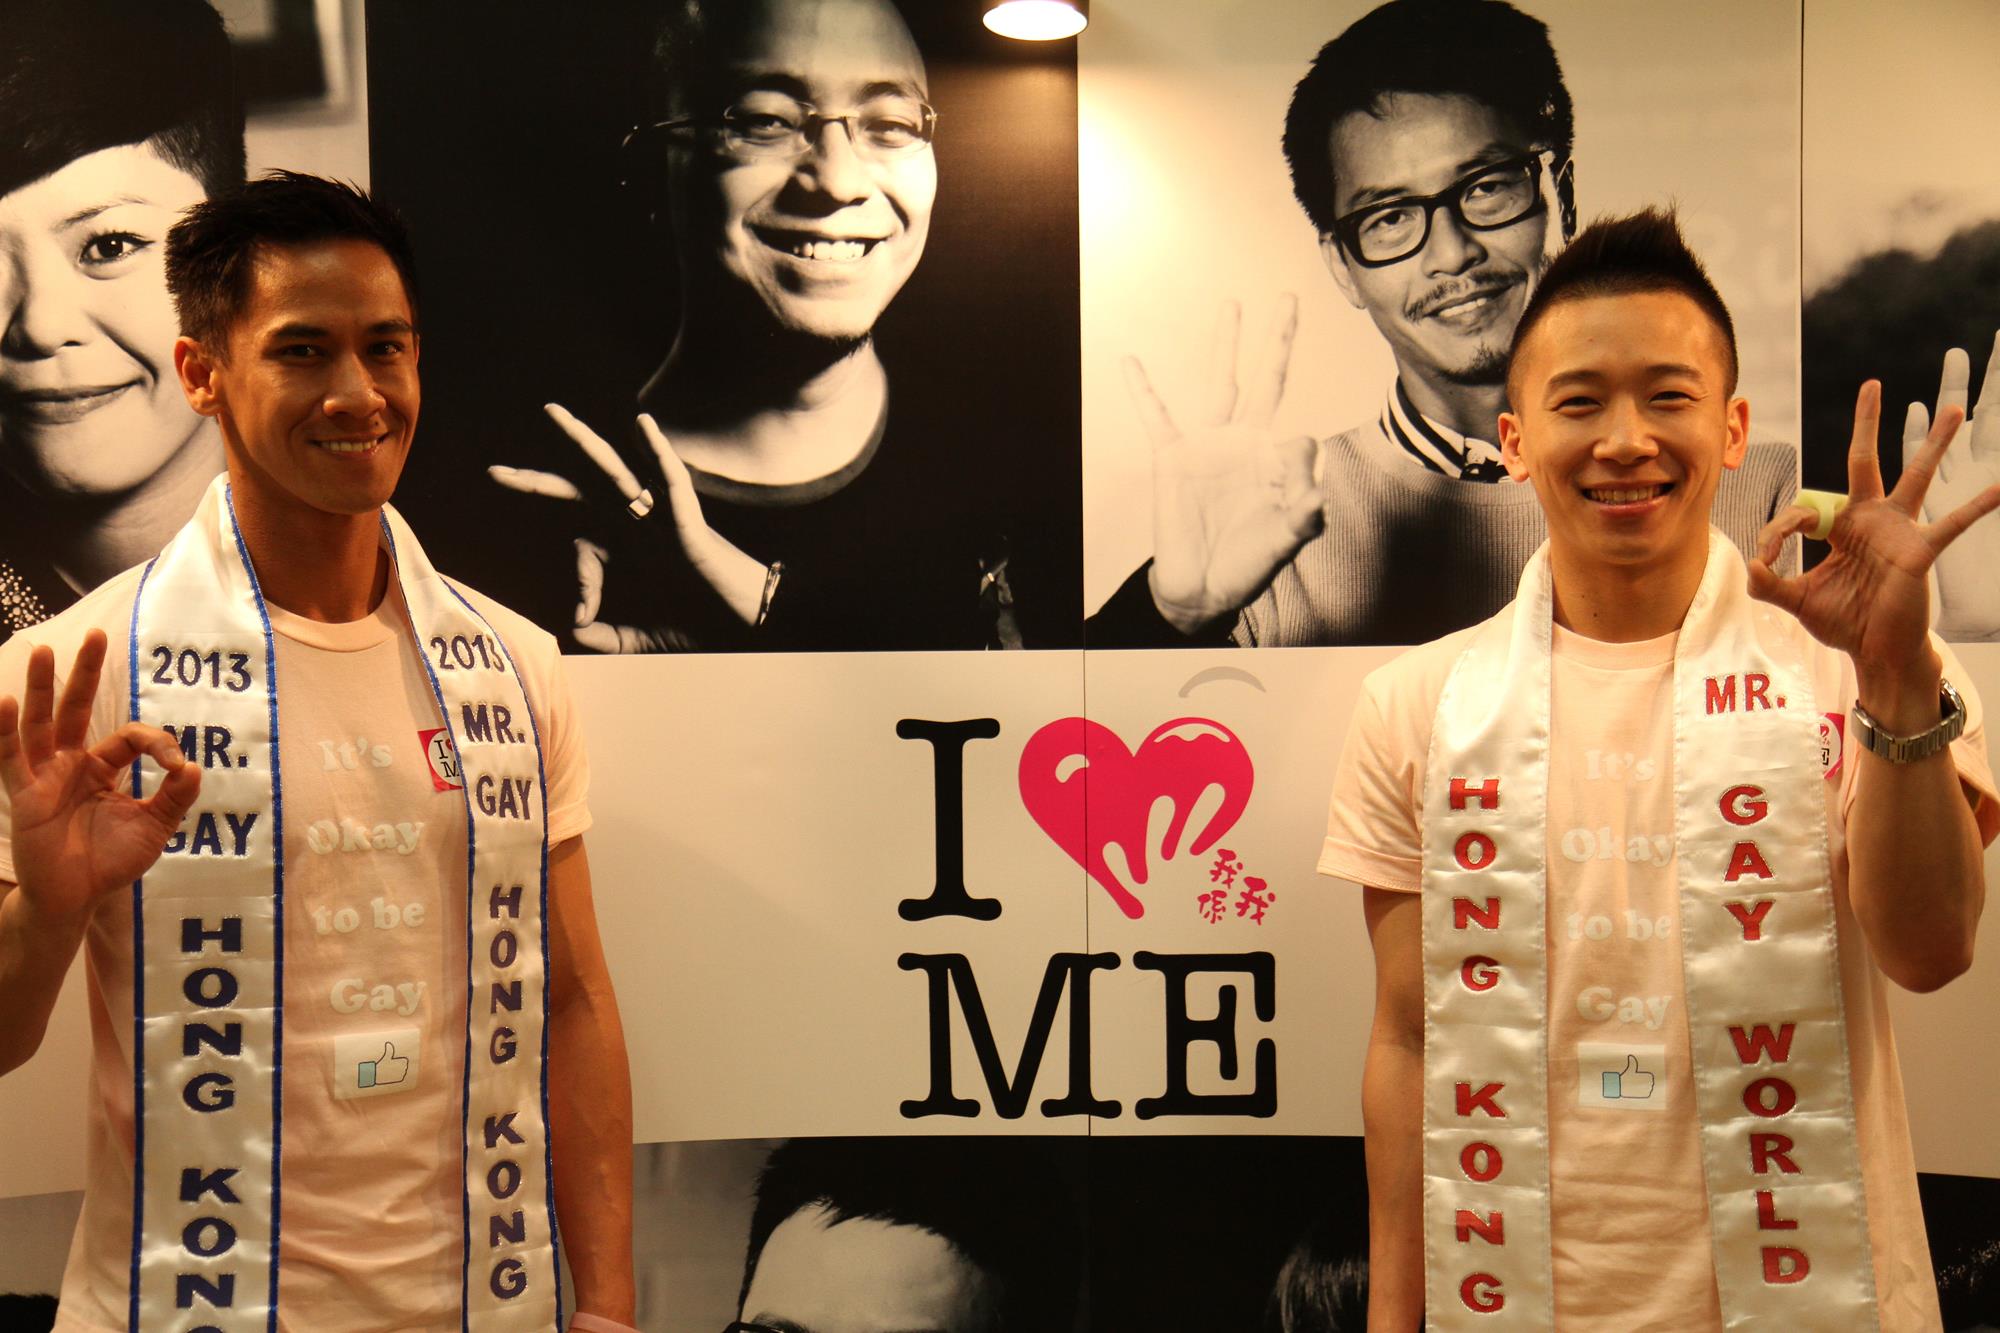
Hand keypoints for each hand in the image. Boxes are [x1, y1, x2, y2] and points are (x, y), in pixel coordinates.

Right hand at [0, 630, 200, 928]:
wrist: (77, 898)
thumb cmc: (110, 862)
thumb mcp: (153, 827)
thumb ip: (174, 797)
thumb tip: (194, 765)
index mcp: (103, 768)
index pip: (130, 737)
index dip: (158, 742)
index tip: (177, 764)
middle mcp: (71, 764)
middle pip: (78, 709)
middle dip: (86, 673)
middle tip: (96, 634)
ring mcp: (45, 776)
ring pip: (43, 723)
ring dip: (41, 687)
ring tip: (43, 650)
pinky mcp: (25, 794)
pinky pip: (11, 758)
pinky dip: (6, 730)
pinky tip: (4, 701)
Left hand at [489, 407, 767, 650]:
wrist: (743, 627)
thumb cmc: (700, 626)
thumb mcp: (640, 638)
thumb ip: (606, 636)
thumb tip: (571, 630)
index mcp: (624, 550)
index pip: (582, 549)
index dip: (581, 584)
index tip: (584, 617)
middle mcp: (636, 526)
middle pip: (580, 491)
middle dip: (538, 482)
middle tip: (495, 472)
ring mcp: (660, 518)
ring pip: (614, 471)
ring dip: (582, 443)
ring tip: (551, 414)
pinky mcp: (688, 519)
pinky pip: (671, 479)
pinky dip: (658, 451)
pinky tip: (642, 425)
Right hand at [1126, 298, 1323, 634]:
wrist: (1200, 588)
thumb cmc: (1247, 565)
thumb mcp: (1284, 542)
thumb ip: (1304, 518)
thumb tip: (1317, 493)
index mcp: (1276, 462)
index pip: (1299, 442)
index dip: (1300, 475)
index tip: (1296, 505)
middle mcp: (1244, 443)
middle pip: (1267, 381)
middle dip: (1278, 340)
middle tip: (1288, 298)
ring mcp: (1208, 445)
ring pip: (1221, 382)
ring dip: (1226, 343)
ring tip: (1232, 304)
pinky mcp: (1173, 455)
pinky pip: (1156, 415)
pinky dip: (1142, 389)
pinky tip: (1130, 361)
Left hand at [1748, 381, 1999, 691]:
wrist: (1874, 652)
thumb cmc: (1842, 622)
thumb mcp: (1797, 601)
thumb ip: (1770, 585)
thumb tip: (1751, 566)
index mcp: (1839, 529)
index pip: (1804, 511)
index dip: (1776, 533)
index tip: (1764, 560)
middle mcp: (1870, 520)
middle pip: (1866, 462)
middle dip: (1867, 425)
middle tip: (1872, 385)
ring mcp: (1898, 531)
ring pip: (1915, 477)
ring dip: (1933, 444)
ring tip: (1956, 410)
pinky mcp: (1919, 551)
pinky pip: (1951, 525)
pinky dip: (1975, 507)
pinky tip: (1999, 487)